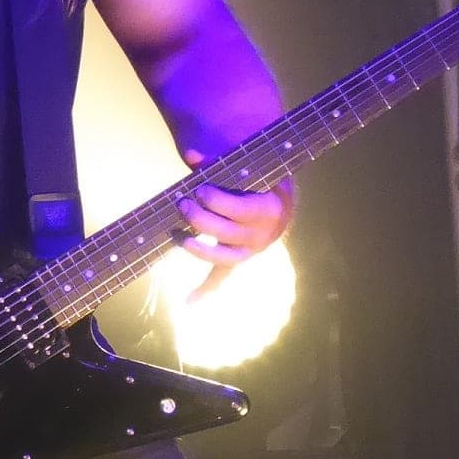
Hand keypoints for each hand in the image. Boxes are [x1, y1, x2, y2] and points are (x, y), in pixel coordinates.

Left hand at [176, 149, 293, 298]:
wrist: (282, 204)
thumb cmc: (262, 180)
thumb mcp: (251, 168)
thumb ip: (222, 162)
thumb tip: (193, 156)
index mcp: (269, 210)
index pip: (240, 209)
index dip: (217, 200)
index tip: (199, 189)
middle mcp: (261, 236)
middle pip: (225, 233)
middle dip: (199, 218)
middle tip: (182, 203)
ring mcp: (249, 251)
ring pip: (221, 257)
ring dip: (195, 248)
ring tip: (176, 235)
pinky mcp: (238, 260)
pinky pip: (223, 277)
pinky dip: (206, 290)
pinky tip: (189, 302)